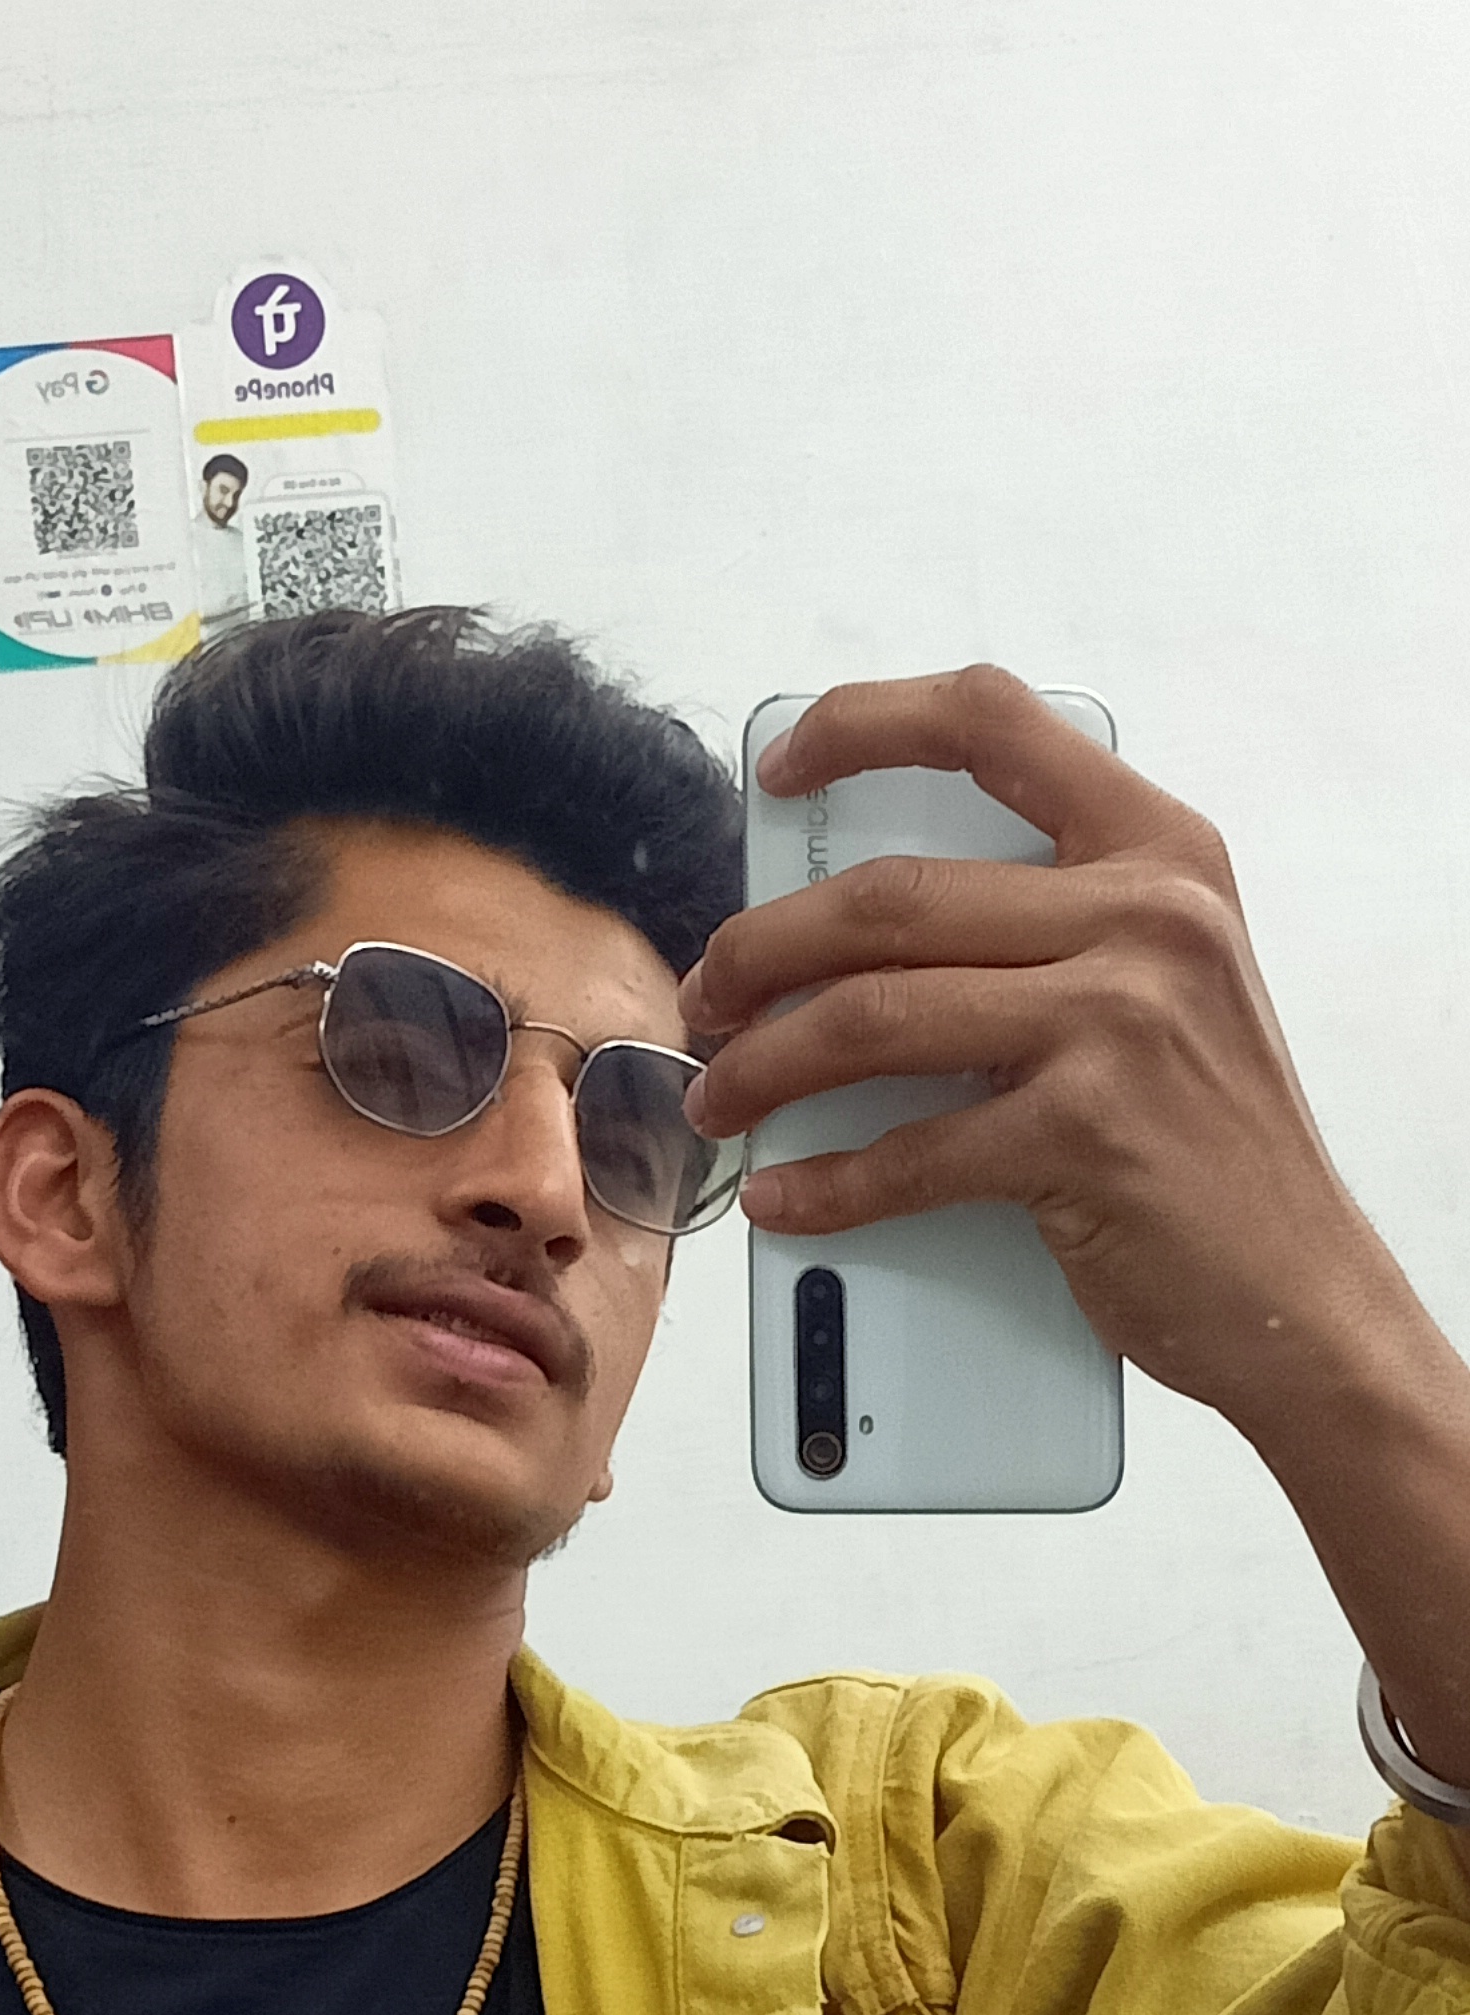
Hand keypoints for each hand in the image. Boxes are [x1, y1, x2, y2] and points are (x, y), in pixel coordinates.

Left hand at [681, 664, 1374, 1425]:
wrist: (1303, 1291)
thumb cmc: (1209, 1140)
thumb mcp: (1164, 985)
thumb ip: (1052, 925)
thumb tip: (855, 919)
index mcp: (1161, 851)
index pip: (992, 722)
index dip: (864, 725)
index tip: (782, 770)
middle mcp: (1149, 915)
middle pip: (890, 896)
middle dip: (762, 950)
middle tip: (710, 997)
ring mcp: (1121, 1021)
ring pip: (872, 1015)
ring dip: (765, 1065)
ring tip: (723, 1097)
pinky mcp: (1088, 1134)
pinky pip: (908, 1151)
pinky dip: (826, 1183)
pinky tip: (785, 1196)